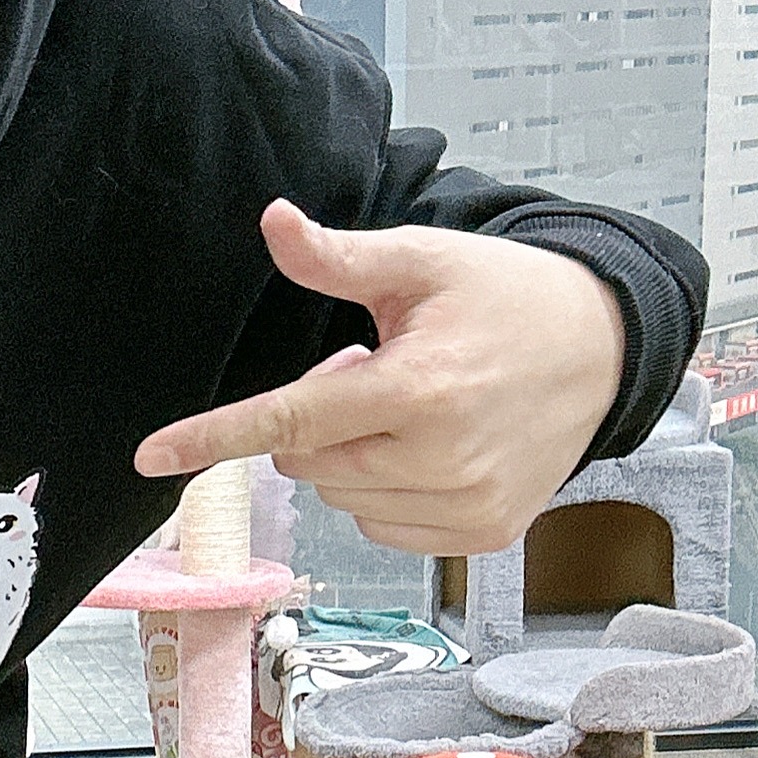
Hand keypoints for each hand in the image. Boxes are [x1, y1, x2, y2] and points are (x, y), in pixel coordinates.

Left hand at [133, 199, 628, 554]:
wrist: (606, 348)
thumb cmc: (505, 297)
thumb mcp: (420, 262)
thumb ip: (337, 257)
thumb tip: (273, 223)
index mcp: (416, 388)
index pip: (289, 421)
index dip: (213, 437)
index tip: (151, 457)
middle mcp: (440, 457)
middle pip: (309, 462)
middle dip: (319, 420)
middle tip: (378, 371)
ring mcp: (464, 503)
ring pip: (342, 497)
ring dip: (353, 456)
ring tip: (416, 406)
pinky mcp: (482, 534)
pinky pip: (384, 525)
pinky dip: (386, 490)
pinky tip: (433, 448)